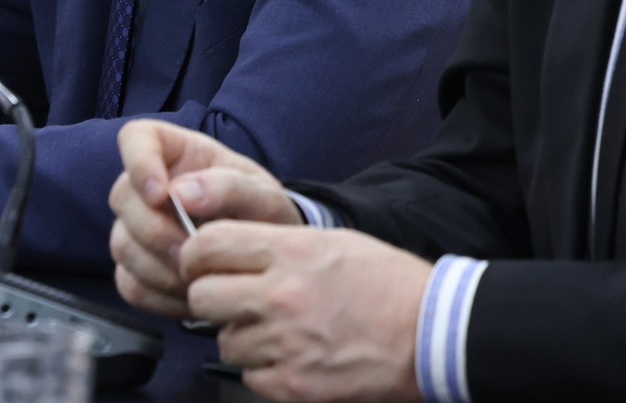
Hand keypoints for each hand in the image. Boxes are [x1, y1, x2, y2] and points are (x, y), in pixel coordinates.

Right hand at [110, 119, 298, 316]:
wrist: (267, 259)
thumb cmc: (264, 213)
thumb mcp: (262, 195)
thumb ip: (229, 187)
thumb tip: (181, 193)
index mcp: (177, 152)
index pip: (136, 138)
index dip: (139, 163)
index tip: (161, 194)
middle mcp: (148, 187)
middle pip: (123, 197)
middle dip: (155, 231)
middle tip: (191, 252)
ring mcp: (137, 228)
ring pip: (122, 244)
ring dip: (158, 268)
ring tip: (199, 277)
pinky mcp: (137, 269)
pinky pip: (129, 284)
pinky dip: (158, 295)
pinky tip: (190, 297)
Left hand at [183, 222, 428, 402]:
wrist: (430, 332)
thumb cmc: (386, 282)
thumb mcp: (329, 241)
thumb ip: (274, 245)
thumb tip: (226, 251)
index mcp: (289, 252)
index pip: (207, 246)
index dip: (196, 254)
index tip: (201, 262)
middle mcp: (280, 296)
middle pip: (201, 296)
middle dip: (210, 297)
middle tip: (230, 298)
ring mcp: (285, 344)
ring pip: (223, 340)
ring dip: (240, 335)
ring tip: (273, 328)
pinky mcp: (293, 385)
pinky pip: (248, 374)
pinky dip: (262, 367)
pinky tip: (289, 354)